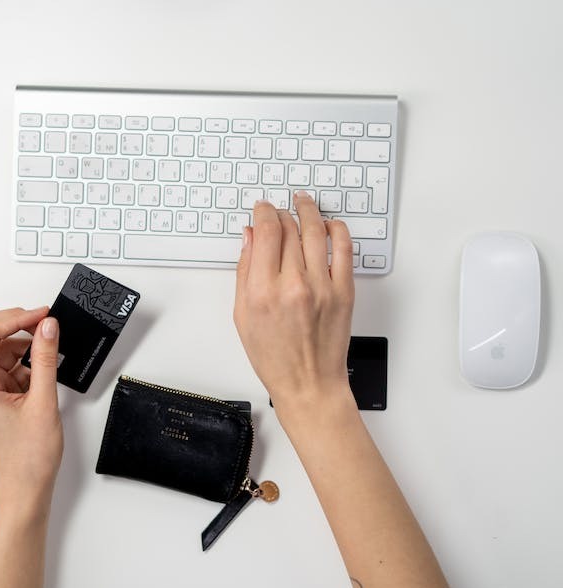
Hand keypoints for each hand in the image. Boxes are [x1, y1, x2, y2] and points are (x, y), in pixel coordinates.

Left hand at [0, 307, 62, 514]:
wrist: (25, 489)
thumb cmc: (29, 458)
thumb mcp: (43, 401)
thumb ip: (45, 359)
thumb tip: (48, 326)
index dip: (15, 318)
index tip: (42, 315)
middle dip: (15, 323)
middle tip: (44, 321)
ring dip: (22, 343)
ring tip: (49, 347)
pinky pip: (6, 364)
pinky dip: (25, 360)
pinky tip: (43, 367)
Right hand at [234, 193, 354, 414]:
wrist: (309, 384)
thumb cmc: (274, 357)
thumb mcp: (243, 316)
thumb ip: (245, 272)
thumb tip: (249, 238)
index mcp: (263, 291)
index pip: (266, 232)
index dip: (264, 213)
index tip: (262, 209)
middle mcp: (293, 285)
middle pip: (289, 228)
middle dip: (281, 213)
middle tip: (278, 210)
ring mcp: (322, 287)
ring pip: (316, 231)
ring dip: (309, 211)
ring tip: (303, 203)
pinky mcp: (344, 292)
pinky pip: (344, 249)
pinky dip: (337, 230)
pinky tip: (329, 225)